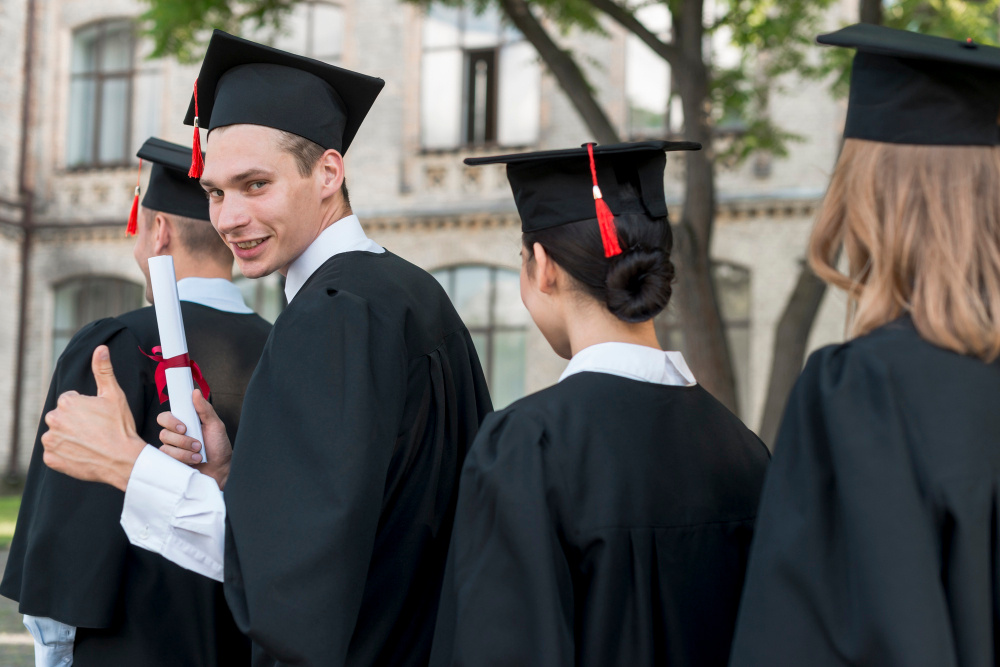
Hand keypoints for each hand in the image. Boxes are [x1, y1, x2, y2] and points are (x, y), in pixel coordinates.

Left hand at [41, 346, 145, 490]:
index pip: (71, 401)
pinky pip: (55, 453)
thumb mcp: (114, 395)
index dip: (87, 409)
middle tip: (96, 431)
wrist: (122, 460)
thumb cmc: (120, 427)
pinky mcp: (51, 458)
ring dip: (69, 438)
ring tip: (90, 443)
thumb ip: (103, 370)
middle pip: (62, 417)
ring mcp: (51, 440)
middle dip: (75, 422)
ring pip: (58, 434)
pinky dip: (65, 454)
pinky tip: (82, 453)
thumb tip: (100, 349)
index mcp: (67, 402)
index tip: (99, 418)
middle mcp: (54, 419)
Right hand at [157, 389, 232, 489]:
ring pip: (166, 446)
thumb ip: (205, 409)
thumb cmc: (219, 446)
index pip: (165, 417)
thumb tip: (195, 392)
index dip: (170, 421)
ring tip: (199, 452)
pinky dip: (184, 458)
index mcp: (183, 423)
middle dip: (181, 439)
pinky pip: (168, 458)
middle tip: (197, 443)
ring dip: (186, 450)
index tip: (184, 427)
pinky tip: (195, 460)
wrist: (221, 468)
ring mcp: (172, 449)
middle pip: (163, 432)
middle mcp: (174, 435)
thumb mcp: (215, 425)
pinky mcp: (171, 462)